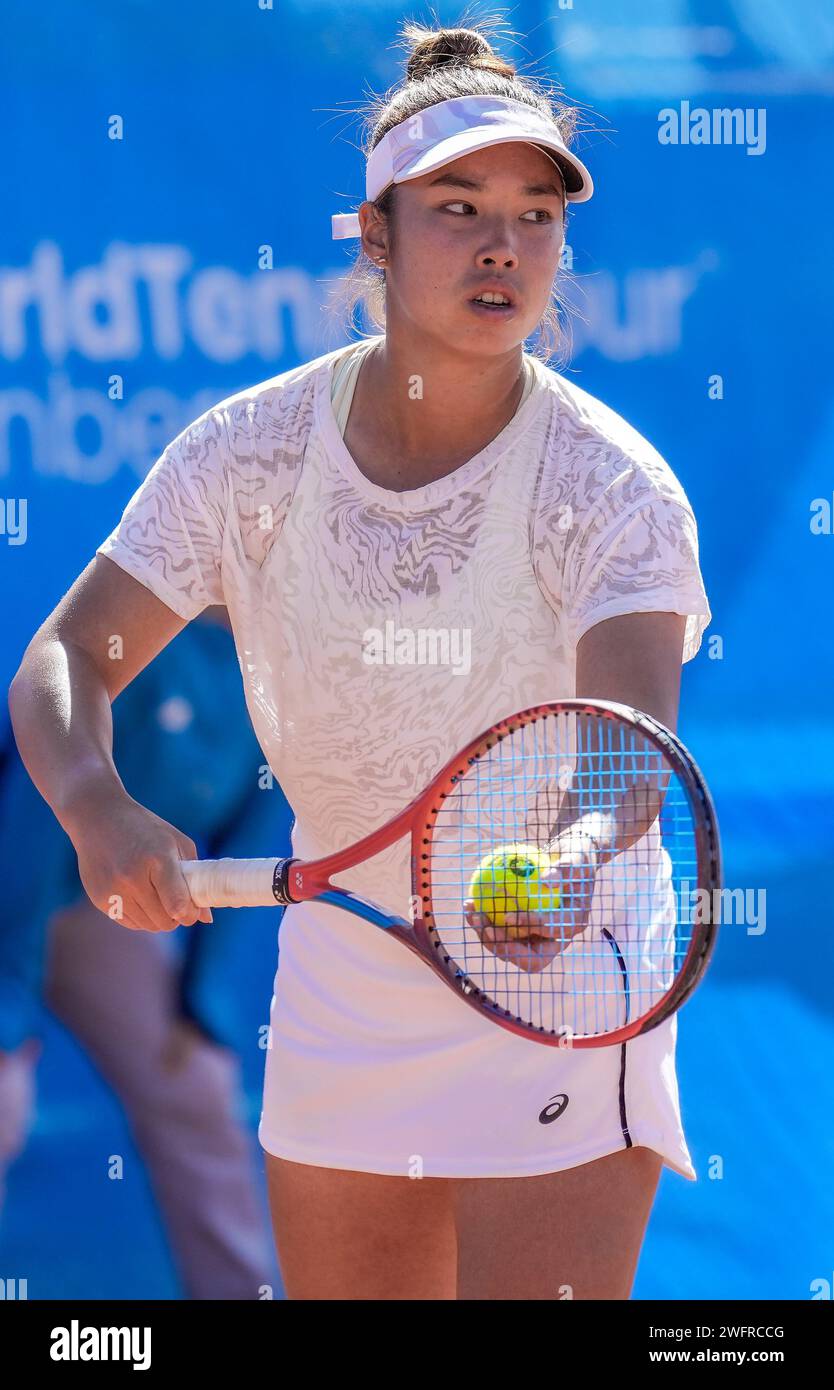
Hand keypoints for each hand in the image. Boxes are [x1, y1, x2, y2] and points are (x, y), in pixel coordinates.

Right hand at [70, 788, 211, 932]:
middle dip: (176, 917)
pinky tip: (141, 897)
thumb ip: (194, 877)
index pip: (178, 905)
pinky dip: (140, 917)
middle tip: (177, 902)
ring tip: (158, 896)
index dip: (190, 914)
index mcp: (157, 859)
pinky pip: (129, 923)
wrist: (97, 817)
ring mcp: (113, 891)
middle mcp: (133, 878)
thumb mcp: (175, 842)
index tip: (193, 909)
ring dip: (158, 918)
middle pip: (164, 921)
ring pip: (148, 926)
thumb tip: (206, 919)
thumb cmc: (144, 828)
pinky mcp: (100, 899)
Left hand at [463, 829, 600, 973]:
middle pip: (530, 958)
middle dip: (505, 948)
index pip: (551, 933)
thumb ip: (566, 868)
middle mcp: (556, 938)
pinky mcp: (521, 932)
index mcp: (572, 924)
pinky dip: (484, 921)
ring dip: (487, 935)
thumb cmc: (575, 858)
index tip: (507, 915)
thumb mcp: (576, 857)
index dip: (530, 928)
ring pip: (510, 948)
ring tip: (471, 913)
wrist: (568, 862)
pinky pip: (501, 932)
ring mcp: (538, 938)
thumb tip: (547, 881)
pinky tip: (469, 904)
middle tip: (485, 928)